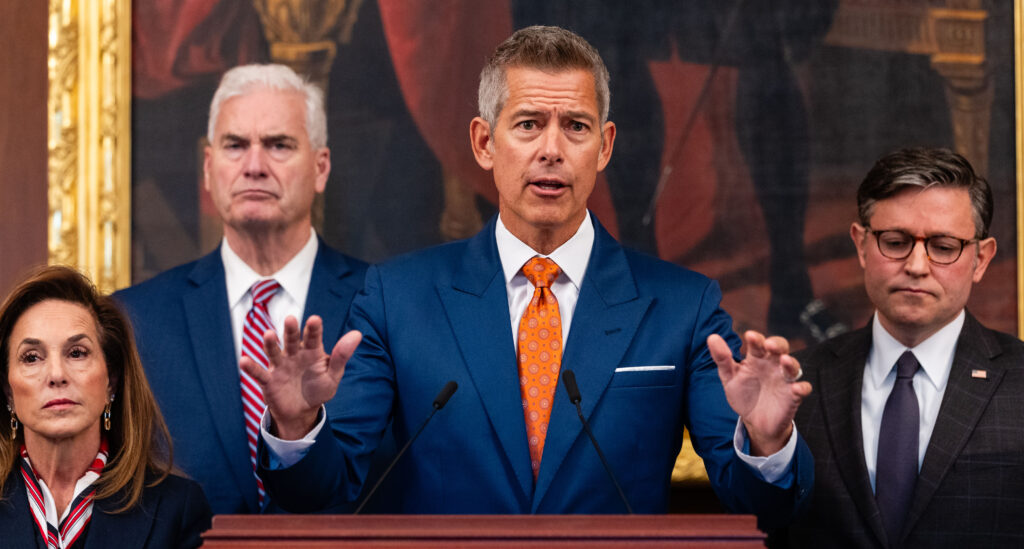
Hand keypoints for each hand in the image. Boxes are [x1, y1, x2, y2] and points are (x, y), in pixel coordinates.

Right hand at [240, 315, 361, 439]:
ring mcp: (280, 366)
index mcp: (312, 351)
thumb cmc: (318, 389)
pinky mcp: (268, 380)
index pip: (313, 337)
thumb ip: (341, 356)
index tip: (315, 320)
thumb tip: (357, 334)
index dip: (314, 329)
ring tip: (268, 334)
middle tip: (290, 319)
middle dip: (291, 331)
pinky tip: (243, 360)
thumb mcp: (333, 375)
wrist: (302, 411)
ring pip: (274, 352)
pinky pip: (258, 372)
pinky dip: (250, 367)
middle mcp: (294, 354)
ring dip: (270, 344)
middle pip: (292, 340)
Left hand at [707, 330, 811, 455]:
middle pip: (780, 349)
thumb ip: (722, 358)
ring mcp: (784, 380)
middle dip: (777, 344)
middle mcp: (773, 365)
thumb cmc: (743, 394)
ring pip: (793, 366)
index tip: (750, 336)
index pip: (758, 344)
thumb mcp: (729, 377)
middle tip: (770, 345)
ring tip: (784, 360)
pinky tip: (796, 388)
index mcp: (757, 358)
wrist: (754, 421)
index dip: (756, 339)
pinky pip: (802, 389)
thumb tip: (712, 337)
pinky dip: (802, 387)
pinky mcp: (793, 396)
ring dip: (791, 363)